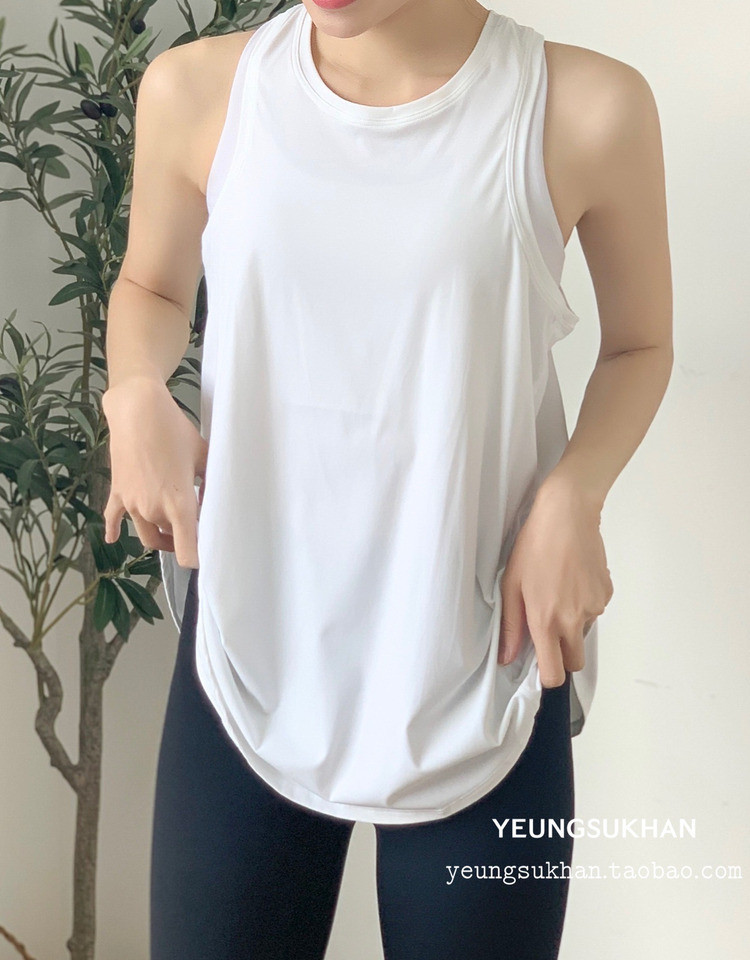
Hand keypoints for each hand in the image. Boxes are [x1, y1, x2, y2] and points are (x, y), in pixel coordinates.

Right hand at [101, 376, 208, 568]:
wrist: (138, 410)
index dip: (196, 558)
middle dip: (182, 540)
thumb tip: (210, 499)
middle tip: (193, 532)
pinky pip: (113, 518)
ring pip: (146, 534)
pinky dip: (112, 529)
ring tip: (170, 533)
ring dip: (159, 537)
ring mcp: (132, 503)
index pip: (187, 551)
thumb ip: (209, 483)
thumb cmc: (175, 430)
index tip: (205, 557)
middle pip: (169, 540)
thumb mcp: (203, 456)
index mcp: (180, 504)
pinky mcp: (117, 492)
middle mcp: (154, 509)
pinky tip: (111, 538)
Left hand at [497, 479, 613, 686]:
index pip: (555, 674)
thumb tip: (506, 658)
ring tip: (559, 590)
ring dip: (572, 623)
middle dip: (563, 654)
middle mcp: (574, 621)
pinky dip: (584, 603)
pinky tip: (573, 579)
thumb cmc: (533, 547)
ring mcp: (594, 607)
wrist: (567, 515)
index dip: (548, 676)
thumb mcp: (511, 585)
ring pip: (584, 632)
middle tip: (549, 629)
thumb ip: (511, 626)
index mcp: (546, 622)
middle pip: (574, 661)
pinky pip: (594, 611)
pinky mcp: (607, 593)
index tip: (541, 666)